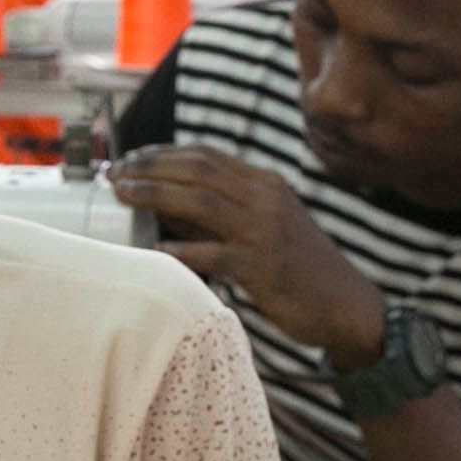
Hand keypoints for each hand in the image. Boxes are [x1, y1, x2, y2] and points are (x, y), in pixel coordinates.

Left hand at [108, 145, 384, 362]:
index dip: (161, 154)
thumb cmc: (296, 268)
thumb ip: (218, 212)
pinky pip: (214, 253)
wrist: (346, 306)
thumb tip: (161, 204)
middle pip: (197, 170)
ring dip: (155, 195)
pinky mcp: (263, 267)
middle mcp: (265, 198)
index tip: (128, 160)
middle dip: (150, 168)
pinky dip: (182, 249)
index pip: (205, 155)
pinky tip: (156, 249)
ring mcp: (265, 231)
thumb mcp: (262, 226)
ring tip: (123, 196)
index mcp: (265, 184)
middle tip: (114, 175)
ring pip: (201, 201)